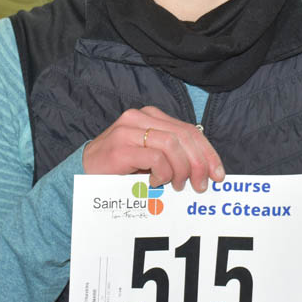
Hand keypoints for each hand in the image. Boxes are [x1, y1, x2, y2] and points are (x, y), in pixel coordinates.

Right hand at [82, 106, 224, 192]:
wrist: (83, 172)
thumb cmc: (121, 168)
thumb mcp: (152, 157)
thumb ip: (174, 155)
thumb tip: (206, 170)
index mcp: (152, 116)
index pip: (190, 130)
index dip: (208, 152)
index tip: (218, 174)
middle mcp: (141, 116)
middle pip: (184, 135)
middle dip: (199, 163)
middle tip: (201, 185)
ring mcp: (128, 129)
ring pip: (172, 144)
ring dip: (181, 169)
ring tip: (177, 185)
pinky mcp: (120, 146)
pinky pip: (155, 157)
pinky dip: (163, 172)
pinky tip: (156, 182)